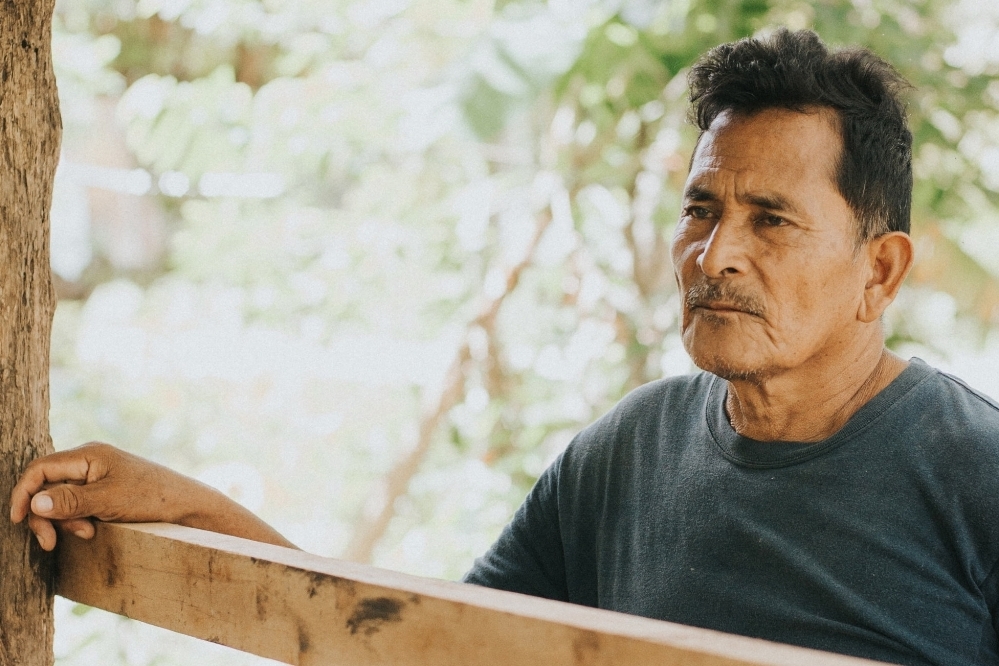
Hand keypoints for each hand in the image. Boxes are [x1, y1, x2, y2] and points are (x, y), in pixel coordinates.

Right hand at [10, 441, 297, 550]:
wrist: (188, 507)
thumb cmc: (152, 498)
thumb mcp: (109, 501)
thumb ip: (71, 501)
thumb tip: (34, 502)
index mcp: (89, 455)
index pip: (40, 468)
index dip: (23, 492)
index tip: (18, 520)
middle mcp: (90, 463)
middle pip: (47, 487)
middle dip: (46, 515)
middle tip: (52, 542)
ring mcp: (98, 478)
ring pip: (61, 501)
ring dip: (65, 521)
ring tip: (87, 533)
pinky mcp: (105, 494)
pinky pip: (77, 507)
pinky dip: (78, 521)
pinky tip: (92, 532)